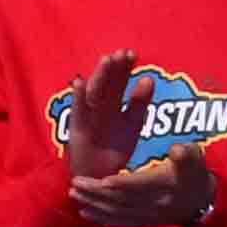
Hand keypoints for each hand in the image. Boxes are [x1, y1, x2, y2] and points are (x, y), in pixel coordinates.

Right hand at [57, 51, 147, 192]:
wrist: (99, 173)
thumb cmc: (115, 146)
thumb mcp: (133, 123)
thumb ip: (139, 103)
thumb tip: (149, 79)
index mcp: (113, 102)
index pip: (118, 80)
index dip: (124, 67)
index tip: (132, 53)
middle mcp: (100, 105)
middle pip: (106, 82)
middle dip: (113, 68)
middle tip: (122, 53)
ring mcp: (88, 114)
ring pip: (94, 91)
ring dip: (99, 76)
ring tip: (107, 61)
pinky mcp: (77, 126)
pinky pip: (78, 109)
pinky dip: (78, 96)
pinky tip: (79, 82)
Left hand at [74, 140, 217, 226]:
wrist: (202, 201)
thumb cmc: (193, 173)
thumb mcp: (195, 159)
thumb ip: (186, 154)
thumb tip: (177, 149)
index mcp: (166, 185)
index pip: (141, 185)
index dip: (123, 183)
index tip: (103, 179)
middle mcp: (156, 204)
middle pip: (123, 199)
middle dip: (97, 193)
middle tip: (75, 183)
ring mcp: (149, 216)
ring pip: (118, 212)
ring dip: (94, 204)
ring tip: (74, 194)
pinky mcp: (143, 222)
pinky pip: (121, 223)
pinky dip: (102, 219)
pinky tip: (84, 213)